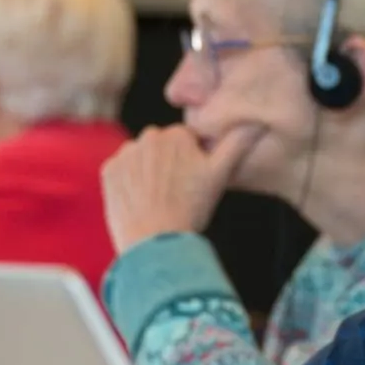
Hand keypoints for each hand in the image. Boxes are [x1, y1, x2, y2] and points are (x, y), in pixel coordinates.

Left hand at [104, 122, 259, 251]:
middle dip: (169, 163)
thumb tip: (255, 121)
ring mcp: (125, 153)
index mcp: (177, 134)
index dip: (193, 161)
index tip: (193, 183)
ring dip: (148, 172)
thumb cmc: (190, 210)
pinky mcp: (109, 171)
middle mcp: (148, 136)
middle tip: (177, 193)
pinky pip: (121, 171)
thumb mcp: (220, 175)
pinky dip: (129, 183)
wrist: (154, 242)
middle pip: (162, 147)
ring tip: (159, 199)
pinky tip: (141, 201)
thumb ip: (237, 143)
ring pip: (141, 158)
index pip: (187, 140)